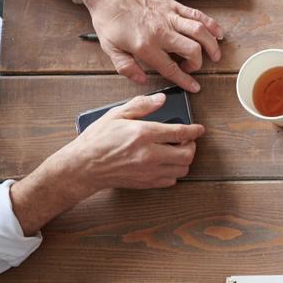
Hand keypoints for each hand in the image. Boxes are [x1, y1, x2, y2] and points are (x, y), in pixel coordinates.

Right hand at [62, 92, 203, 191]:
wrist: (83, 166)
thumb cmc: (97, 140)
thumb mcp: (116, 115)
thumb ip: (141, 105)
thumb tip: (161, 99)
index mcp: (143, 134)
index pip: (180, 132)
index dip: (194, 130)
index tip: (199, 129)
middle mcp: (149, 154)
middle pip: (187, 154)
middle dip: (191, 146)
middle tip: (186, 140)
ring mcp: (148, 171)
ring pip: (182, 169)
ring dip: (184, 160)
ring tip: (176, 151)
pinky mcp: (145, 183)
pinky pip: (171, 181)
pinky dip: (173, 172)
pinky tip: (165, 163)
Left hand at [82, 0, 223, 92]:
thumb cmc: (109, 17)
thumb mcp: (109, 47)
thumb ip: (126, 67)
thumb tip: (141, 80)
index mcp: (145, 45)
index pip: (171, 67)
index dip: (185, 80)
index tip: (194, 87)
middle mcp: (161, 31)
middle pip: (192, 50)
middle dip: (197, 64)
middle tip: (192, 67)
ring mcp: (170, 17)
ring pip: (200, 32)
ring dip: (211, 45)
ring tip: (215, 55)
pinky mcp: (173, 6)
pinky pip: (197, 15)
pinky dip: (211, 24)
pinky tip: (217, 33)